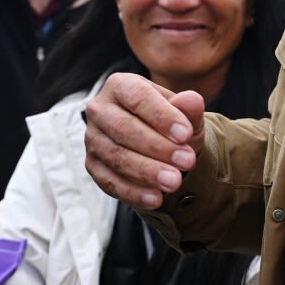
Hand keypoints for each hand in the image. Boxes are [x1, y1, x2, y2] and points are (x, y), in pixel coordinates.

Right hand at [85, 73, 205, 210]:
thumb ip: (189, 108)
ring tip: (175, 182)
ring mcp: (93, 138)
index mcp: (121, 85)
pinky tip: (156, 198)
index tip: (186, 134)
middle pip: (123, 128)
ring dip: (147, 171)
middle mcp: (100, 109)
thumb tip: (191, 100)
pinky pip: (110, 181)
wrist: (162, 147)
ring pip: (116, 156)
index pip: (137, 97)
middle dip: (157, 147)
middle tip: (187, 161)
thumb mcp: (187, 116)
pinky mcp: (92, 166)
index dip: (161, 116)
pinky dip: (134, 192)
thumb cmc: (172, 125)